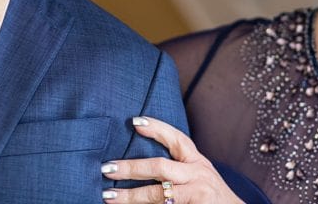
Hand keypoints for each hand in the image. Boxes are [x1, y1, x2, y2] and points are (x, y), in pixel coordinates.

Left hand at [101, 116, 243, 203]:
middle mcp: (197, 175)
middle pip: (159, 167)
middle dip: (131, 167)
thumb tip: (141, 162)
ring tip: (108, 197)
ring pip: (157, 195)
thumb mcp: (198, 174)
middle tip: (107, 168)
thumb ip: (178, 167)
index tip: (134, 121)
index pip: (176, 138)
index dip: (156, 128)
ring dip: (130, 196)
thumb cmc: (210, 196)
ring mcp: (196, 195)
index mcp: (197, 161)